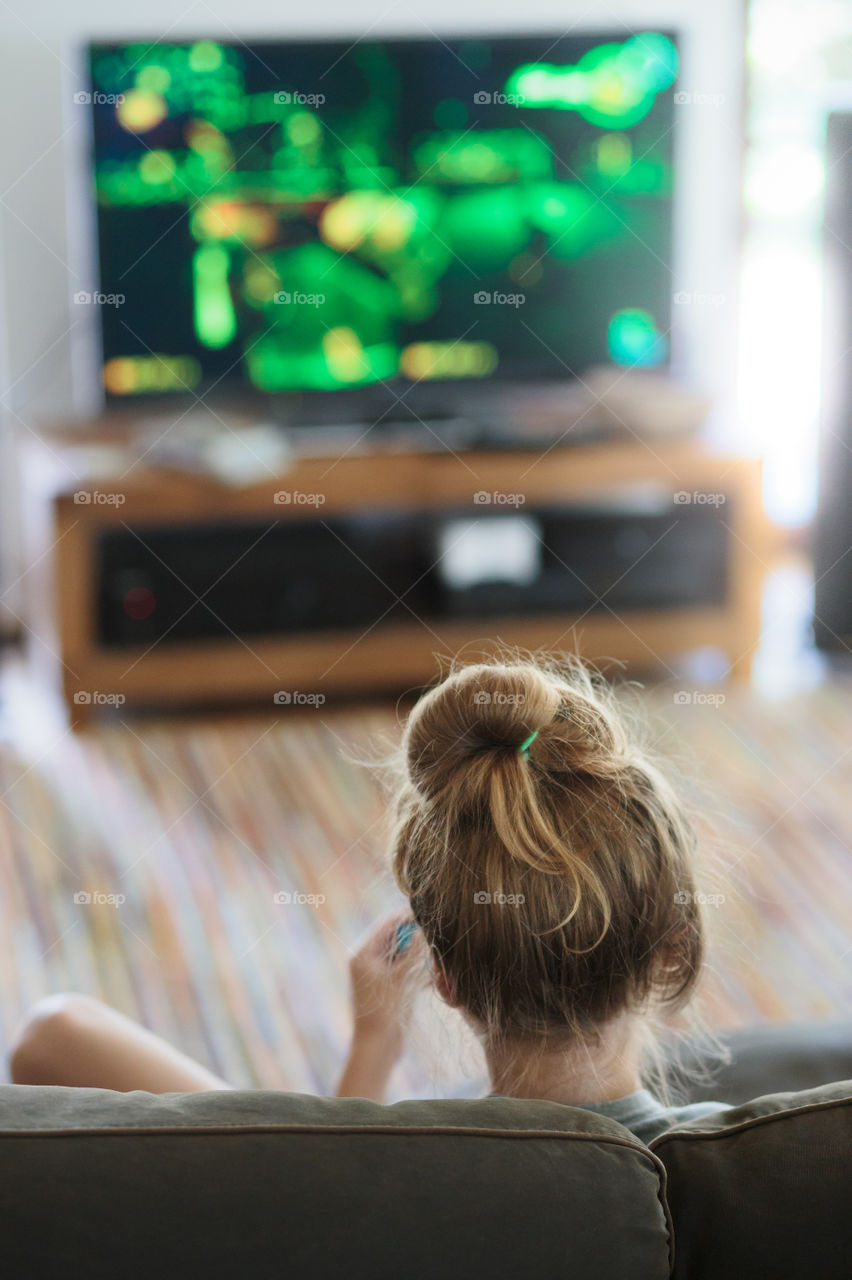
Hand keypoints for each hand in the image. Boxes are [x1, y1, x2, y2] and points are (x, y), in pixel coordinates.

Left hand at [336, 913, 428, 1099]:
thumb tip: (424, 929)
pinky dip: (418, 971)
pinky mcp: (388, 989)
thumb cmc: (386, 1011)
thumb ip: (414, 951)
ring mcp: (377, 976)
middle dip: (416, 938)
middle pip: (395, 939)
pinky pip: (405, 971)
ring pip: (403, 956)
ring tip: (438, 955)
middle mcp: (367, 961)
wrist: (377, 1047)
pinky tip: (435, 974)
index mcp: (363, 954)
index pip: (387, 925)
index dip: (407, 919)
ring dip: (420, 955)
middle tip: (437, 935)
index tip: (429, 916)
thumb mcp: (402, 977)